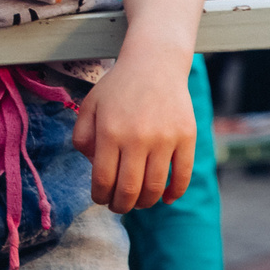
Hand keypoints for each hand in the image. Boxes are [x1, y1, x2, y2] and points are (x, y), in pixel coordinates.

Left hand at [74, 51, 195, 210]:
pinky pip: (183, 176)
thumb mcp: (90, 106)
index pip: (103, 180)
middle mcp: (137, 137)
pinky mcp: (187, 137)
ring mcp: (165, 138)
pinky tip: (165, 197)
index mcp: (110, 131)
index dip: (100, 197)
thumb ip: (82, 138)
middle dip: (121, 206)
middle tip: (118, 206)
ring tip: (138, 201)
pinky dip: (174, 193)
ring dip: (145, 203)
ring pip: (155, 188)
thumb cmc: (119, 88)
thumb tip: (93, 169)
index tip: (101, 199)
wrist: (155, 63)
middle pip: (129, 190)